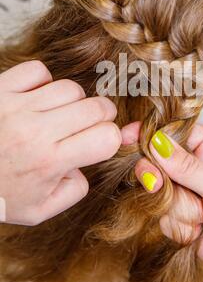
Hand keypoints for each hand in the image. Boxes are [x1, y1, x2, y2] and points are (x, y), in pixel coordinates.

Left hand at [0, 61, 120, 225]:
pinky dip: (44, 81)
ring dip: (74, 101)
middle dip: (103, 115)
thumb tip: (86, 163)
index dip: (112, 138)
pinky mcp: (0, 90)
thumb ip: (74, 190)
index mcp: (49, 162)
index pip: (107, 137)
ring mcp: (16, 107)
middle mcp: (36, 132)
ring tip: (60, 114)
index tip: (102, 141)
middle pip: (97, 107)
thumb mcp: (39, 210)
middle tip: (91, 124)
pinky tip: (38, 98)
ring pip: (70, 88)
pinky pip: (38, 71)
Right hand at [122, 122, 202, 281]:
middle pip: (160, 162)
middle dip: (161, 177)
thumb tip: (156, 143)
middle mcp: (197, 167)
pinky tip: (200, 229)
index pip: (176, 133)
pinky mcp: (180, 214)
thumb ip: (187, 167)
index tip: (128, 136)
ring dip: (180, 208)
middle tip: (159, 185)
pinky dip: (180, 224)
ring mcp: (188, 191)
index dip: (152, 134)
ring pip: (160, 191)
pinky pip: (162, 214)